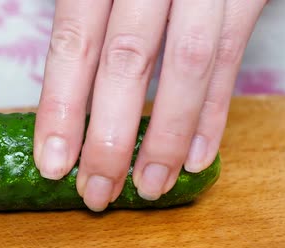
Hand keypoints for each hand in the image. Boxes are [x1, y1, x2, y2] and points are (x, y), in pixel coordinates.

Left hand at [34, 0, 265, 211]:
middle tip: (95, 193)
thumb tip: (59, 91)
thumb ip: (78, 13)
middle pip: (127, 63)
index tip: (52, 163)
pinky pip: (232, 57)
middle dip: (110, 138)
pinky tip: (196, 157)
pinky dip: (215, 111)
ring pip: (188, 66)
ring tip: (147, 189)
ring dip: (166, 138)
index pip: (74, 43)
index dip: (61, 108)